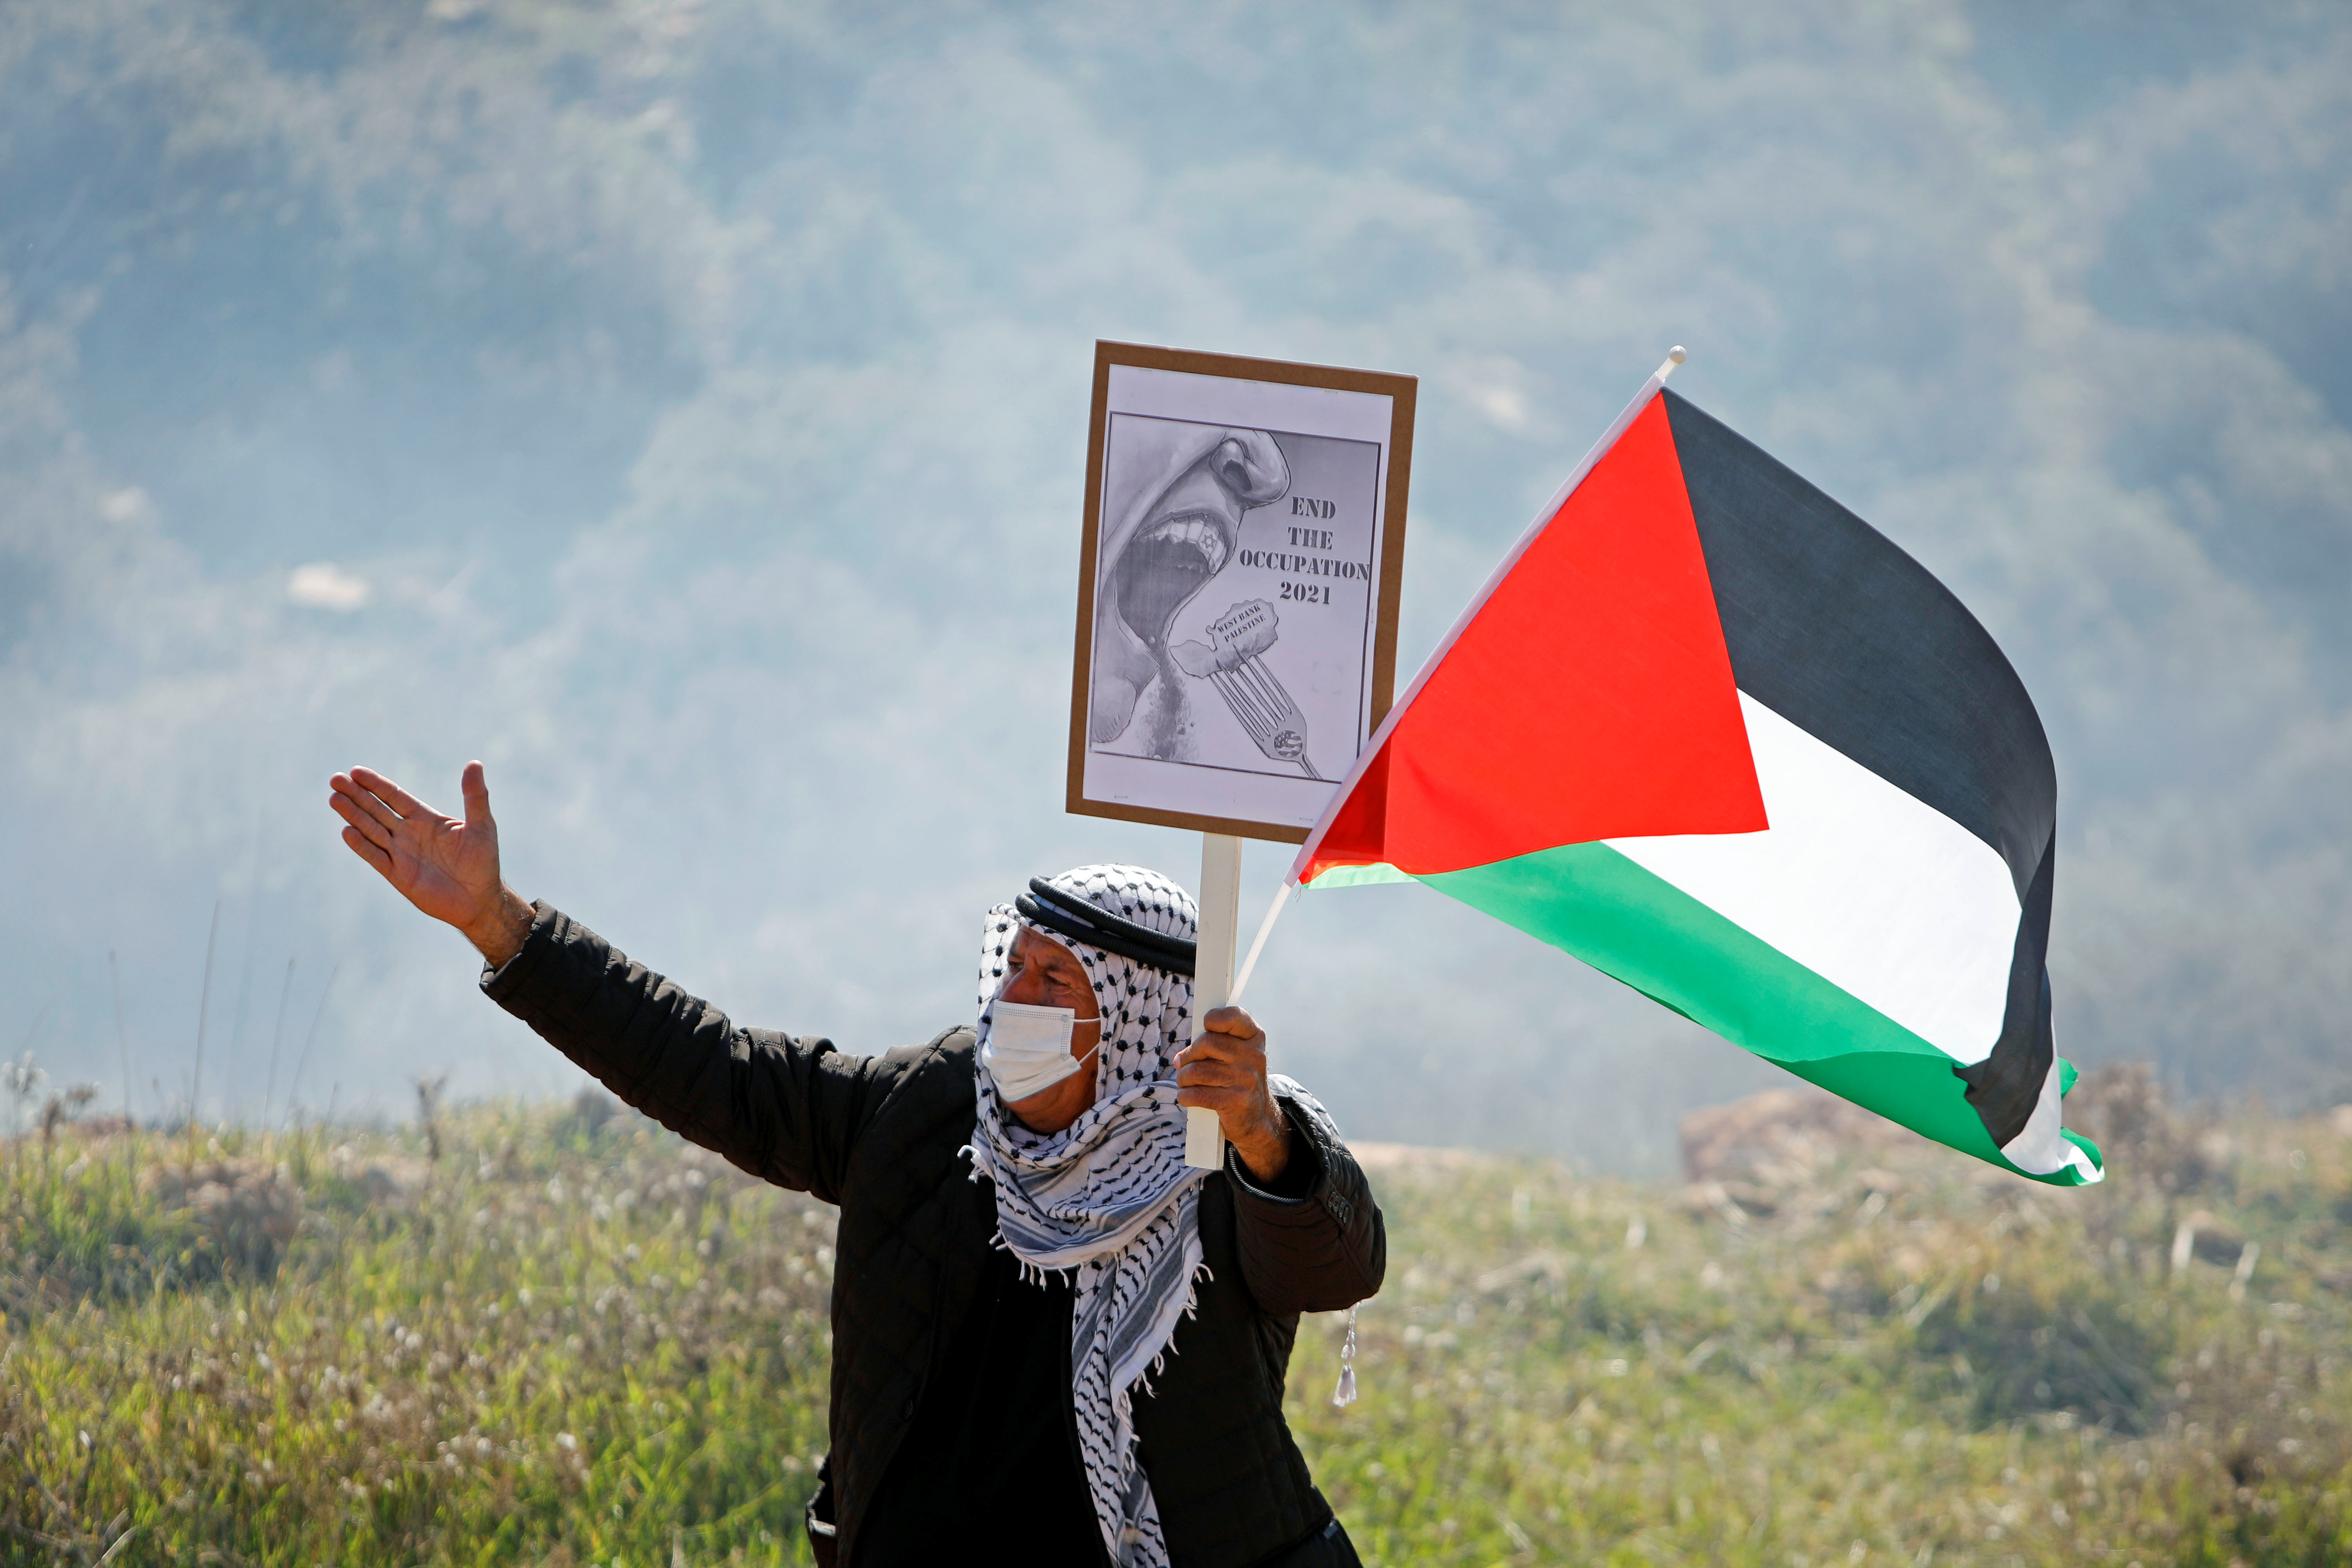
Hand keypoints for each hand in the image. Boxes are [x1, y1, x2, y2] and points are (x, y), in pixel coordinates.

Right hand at [329, 762, 532, 964]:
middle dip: (357, 795)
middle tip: (335, 779)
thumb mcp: (482, 825)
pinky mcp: (399, 875)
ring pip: (371, 830)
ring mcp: (401, 854)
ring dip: (353, 815)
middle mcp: (409, 834)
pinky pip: (376, 857)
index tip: (356, 771)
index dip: (376, 785)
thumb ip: (475, 796)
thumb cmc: (484, 862)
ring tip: (334, 799)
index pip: (396, 797)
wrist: (480, 899)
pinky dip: (362, 845)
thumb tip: (475, 763)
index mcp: (426, 819)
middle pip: (377, 810)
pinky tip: (347, 831)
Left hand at [1174, 1005, 1290, 1183]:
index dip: (1213, 1019)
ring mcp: (1247, 1079)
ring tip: (1186, 1082)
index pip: (1233, 1016)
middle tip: (1184, 1065)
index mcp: (1254, 1037)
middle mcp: (1254, 1056)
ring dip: (1183, 1078)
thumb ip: (1213, 1044)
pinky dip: (1185, 1096)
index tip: (1205, 1028)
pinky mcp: (1236, 1101)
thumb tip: (1181, 1058)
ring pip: (1197, 1070)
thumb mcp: (1235, 1055)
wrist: (1257, 1117)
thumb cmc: (1237, 1080)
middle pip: (1206, 1043)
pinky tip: (1187, 1097)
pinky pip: (1196, 1094)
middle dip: (1189, 1056)